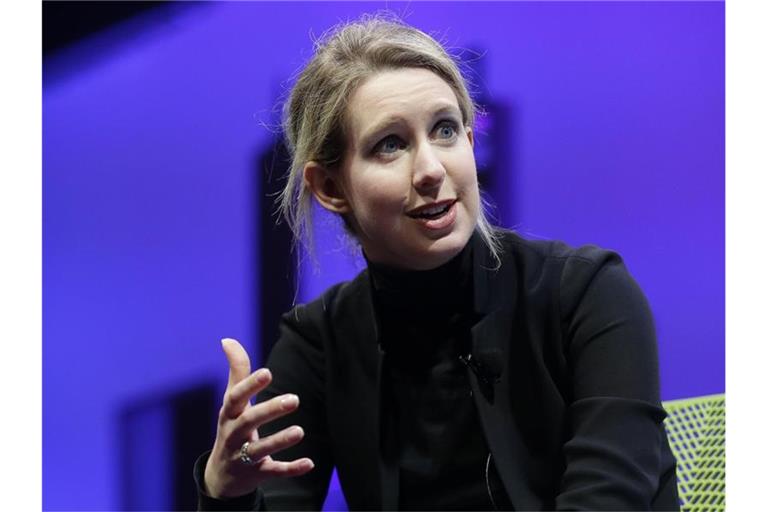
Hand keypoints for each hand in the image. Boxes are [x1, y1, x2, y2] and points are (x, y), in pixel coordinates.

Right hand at [203, 338, 313, 498]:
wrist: (220, 476)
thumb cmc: (232, 427)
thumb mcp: (231, 402)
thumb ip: (236, 371)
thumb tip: (227, 339)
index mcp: (229, 414)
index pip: (236, 398)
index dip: (250, 386)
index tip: (267, 372)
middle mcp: (234, 435)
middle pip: (250, 422)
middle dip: (270, 411)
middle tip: (294, 399)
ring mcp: (244, 457)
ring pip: (261, 450)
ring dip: (280, 441)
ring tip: (300, 431)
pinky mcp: (257, 474)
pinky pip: (274, 472)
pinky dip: (291, 468)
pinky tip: (309, 462)